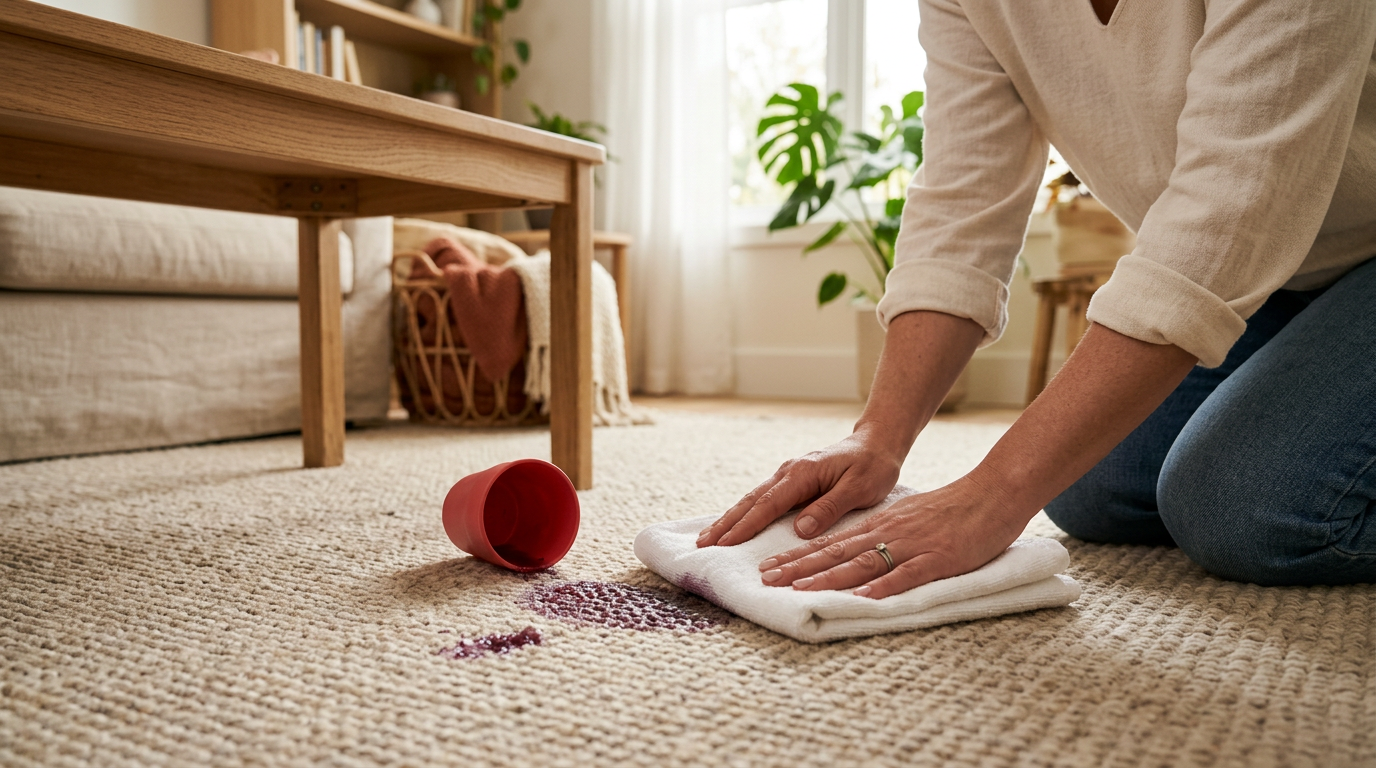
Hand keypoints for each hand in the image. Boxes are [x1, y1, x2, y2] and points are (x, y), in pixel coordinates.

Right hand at [696, 426, 904, 547]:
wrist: (876, 444)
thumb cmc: (872, 467)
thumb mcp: (860, 488)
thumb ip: (829, 507)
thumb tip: (800, 529)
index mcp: (803, 473)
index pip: (768, 504)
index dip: (746, 526)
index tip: (725, 544)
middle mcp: (789, 472)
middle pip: (751, 501)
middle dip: (726, 524)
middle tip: (702, 544)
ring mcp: (787, 475)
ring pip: (752, 499)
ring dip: (729, 519)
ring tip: (707, 537)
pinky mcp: (791, 482)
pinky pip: (761, 499)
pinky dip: (743, 513)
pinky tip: (732, 525)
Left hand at [755, 474, 1027, 598]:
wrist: (993, 494)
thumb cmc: (953, 510)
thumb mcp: (908, 517)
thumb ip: (882, 533)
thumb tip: (855, 551)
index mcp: (880, 525)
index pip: (830, 542)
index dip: (797, 556)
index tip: (768, 568)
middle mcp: (888, 533)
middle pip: (835, 552)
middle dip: (798, 567)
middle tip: (766, 580)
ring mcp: (911, 546)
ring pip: (862, 563)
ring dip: (828, 577)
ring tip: (799, 589)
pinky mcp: (937, 558)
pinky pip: (907, 574)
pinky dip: (884, 586)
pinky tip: (863, 599)